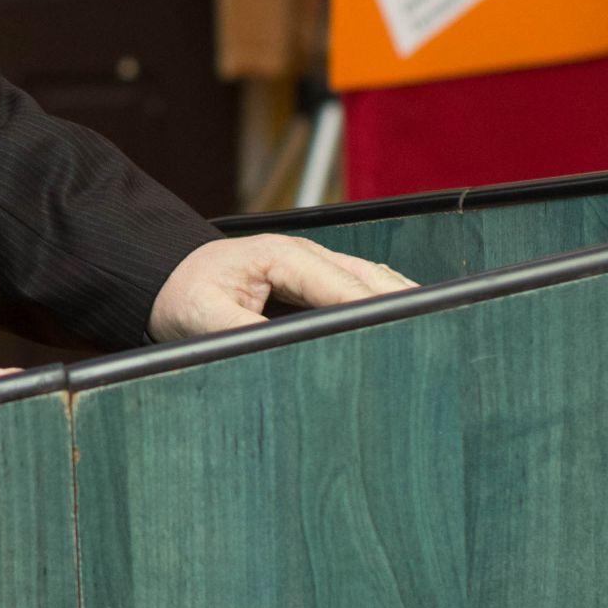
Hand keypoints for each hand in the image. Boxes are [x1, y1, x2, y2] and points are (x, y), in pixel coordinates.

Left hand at [147, 234, 414, 343]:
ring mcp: (315, 266)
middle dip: (402, 309)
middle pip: (371, 280)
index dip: (375, 312)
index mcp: (283, 257)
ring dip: (401, 306)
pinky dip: (387, 307)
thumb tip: (281, 351)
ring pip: (375, 282)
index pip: (344, 287)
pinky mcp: (317, 283)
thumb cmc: (185, 295)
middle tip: (439, 343)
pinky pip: (363, 290)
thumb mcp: (204, 318)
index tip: (404, 338)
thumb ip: (244, 333)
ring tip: (438, 339)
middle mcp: (307, 255)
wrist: (168, 279)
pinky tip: (409, 331)